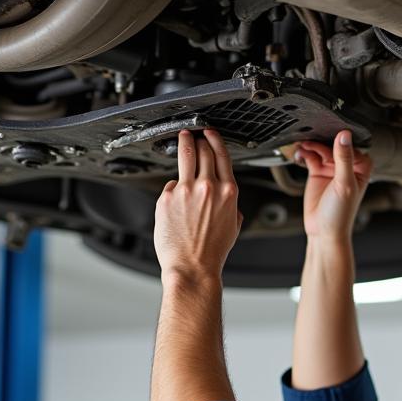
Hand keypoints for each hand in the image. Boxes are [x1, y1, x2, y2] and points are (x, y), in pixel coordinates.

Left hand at [154, 129, 242, 282]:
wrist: (193, 266)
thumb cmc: (213, 251)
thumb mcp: (234, 226)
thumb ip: (231, 205)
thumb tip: (226, 198)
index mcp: (228, 193)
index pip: (221, 155)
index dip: (215, 140)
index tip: (210, 133)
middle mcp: (208, 187)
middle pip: (203, 151)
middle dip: (198, 140)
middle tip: (194, 136)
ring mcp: (185, 190)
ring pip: (185, 156)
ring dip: (184, 143)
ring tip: (182, 138)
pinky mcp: (167, 197)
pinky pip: (171, 185)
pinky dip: (174, 188)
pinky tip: (176, 199)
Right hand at [292, 130, 371, 241]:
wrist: (324, 231)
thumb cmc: (340, 214)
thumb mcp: (345, 184)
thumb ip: (344, 158)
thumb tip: (344, 136)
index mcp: (361, 167)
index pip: (352, 145)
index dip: (341, 137)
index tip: (330, 129)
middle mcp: (347, 166)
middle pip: (334, 144)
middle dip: (322, 139)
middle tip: (311, 137)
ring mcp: (332, 168)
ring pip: (321, 148)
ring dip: (312, 145)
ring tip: (303, 145)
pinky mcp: (318, 172)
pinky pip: (311, 157)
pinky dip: (304, 153)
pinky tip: (299, 153)